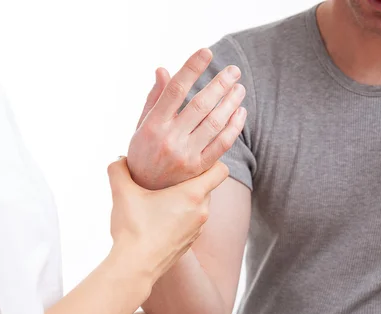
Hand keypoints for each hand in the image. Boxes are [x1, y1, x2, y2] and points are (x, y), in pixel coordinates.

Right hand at [107, 157, 227, 281]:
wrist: (135, 268)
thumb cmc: (133, 229)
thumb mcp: (122, 193)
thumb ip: (119, 170)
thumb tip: (120, 160)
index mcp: (193, 194)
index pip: (220, 170)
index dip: (212, 161)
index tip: (194, 159)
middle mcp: (202, 211)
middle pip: (207, 186)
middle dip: (190, 179)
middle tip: (170, 175)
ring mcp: (197, 230)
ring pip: (198, 205)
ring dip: (185, 199)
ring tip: (162, 197)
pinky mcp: (189, 243)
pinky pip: (191, 222)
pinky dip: (180, 217)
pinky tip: (159, 218)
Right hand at [128, 48, 246, 189]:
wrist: (144, 194)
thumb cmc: (143, 154)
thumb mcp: (141, 126)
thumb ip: (154, 98)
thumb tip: (163, 69)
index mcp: (152, 126)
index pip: (174, 91)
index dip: (191, 69)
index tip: (206, 52)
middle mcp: (169, 140)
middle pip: (200, 106)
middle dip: (220, 84)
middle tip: (234, 71)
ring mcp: (185, 156)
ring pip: (214, 124)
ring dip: (231, 103)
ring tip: (239, 89)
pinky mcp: (198, 170)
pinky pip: (221, 145)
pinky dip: (233, 127)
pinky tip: (240, 113)